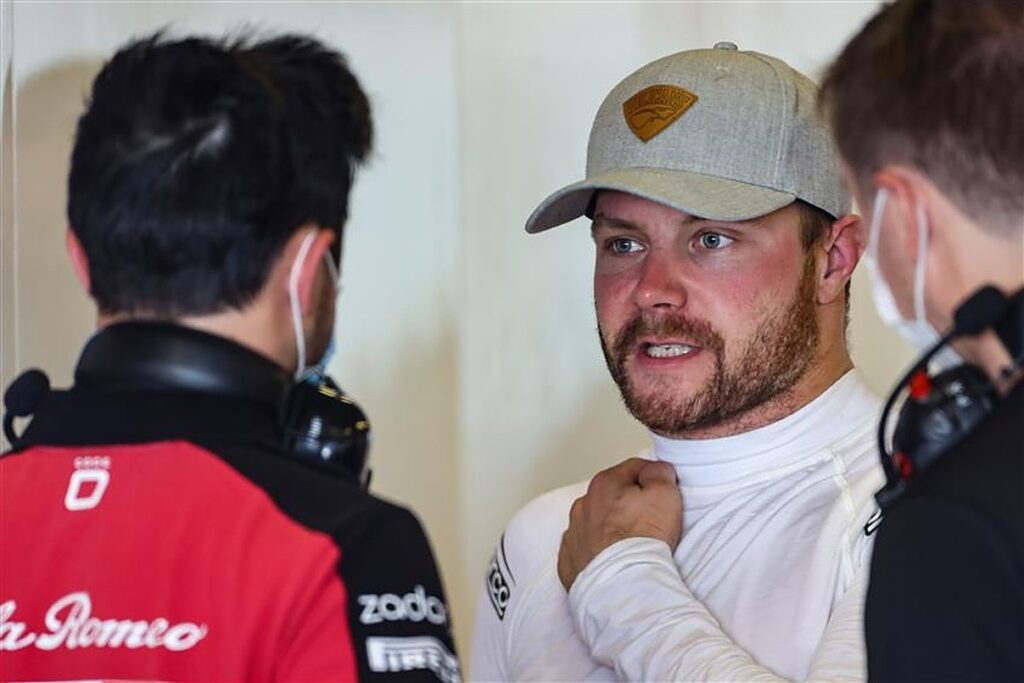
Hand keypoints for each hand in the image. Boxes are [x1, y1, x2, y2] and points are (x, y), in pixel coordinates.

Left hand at [557, 457, 681, 590]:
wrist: (622, 586)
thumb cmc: (642, 542)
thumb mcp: (665, 494)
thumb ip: (660, 473)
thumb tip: (655, 470)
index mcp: (604, 484)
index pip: (634, 469)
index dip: (653, 479)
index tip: (662, 494)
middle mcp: (583, 505)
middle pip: (612, 496)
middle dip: (629, 505)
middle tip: (650, 524)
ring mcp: (574, 534)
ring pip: (596, 522)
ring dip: (611, 529)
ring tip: (632, 546)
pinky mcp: (570, 562)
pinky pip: (585, 549)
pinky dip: (598, 552)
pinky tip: (615, 561)